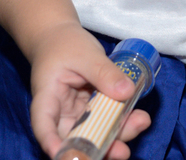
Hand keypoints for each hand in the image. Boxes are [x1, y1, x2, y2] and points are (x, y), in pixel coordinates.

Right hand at [26, 22, 151, 158]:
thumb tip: (126, 92)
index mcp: (47, 99)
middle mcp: (60, 114)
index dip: (53, 143)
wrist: (61, 37)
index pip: (44, 126)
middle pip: (74, 138)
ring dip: (117, 135)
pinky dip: (122, 121)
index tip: (70, 156)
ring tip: (140, 123)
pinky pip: (106, 121)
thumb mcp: (85, 54)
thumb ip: (103, 72)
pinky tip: (139, 117)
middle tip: (122, 151)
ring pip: (94, 133)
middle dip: (98, 147)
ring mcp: (77, 114)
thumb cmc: (64, 43)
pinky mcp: (92, 110)